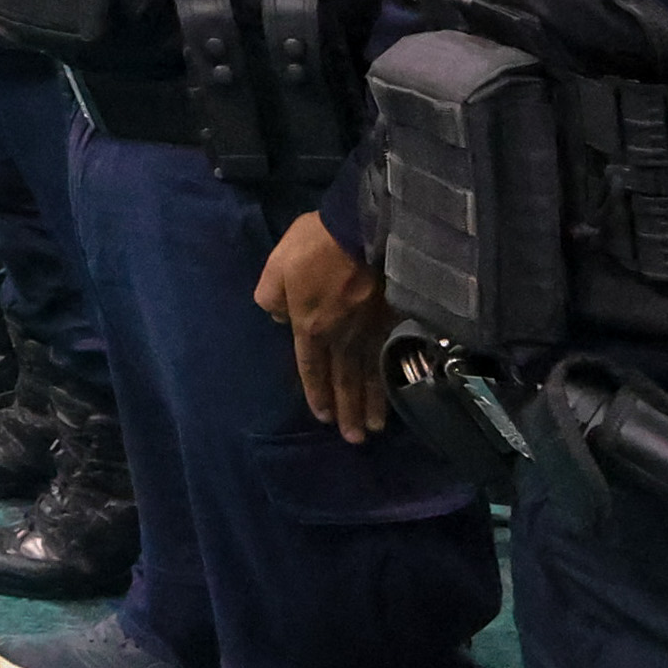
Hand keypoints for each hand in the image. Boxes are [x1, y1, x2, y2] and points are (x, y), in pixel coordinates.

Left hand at [256, 213, 392, 439]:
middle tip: (353, 438)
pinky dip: (392, 381)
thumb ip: (271, 295)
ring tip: (373, 428)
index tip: (322, 415)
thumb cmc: (316, 244)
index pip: (311, 366)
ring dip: (370, 404)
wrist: (365, 229)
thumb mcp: (276, 264)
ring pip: (369, 375)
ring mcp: (371, 330)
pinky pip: (391, 359)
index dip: (316, 391)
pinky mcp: (395, 321)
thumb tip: (278, 318)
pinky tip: (396, 394)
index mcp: (310, 325)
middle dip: (346, 410)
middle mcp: (342, 336)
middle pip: (343, 379)